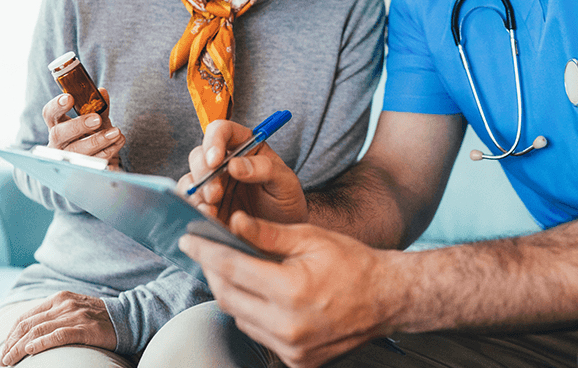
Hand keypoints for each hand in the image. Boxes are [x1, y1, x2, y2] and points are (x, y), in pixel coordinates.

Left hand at [1, 291, 116, 364]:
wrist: (127, 317)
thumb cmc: (98, 318)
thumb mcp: (73, 309)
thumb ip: (54, 315)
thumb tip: (29, 333)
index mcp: (59, 298)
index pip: (26, 317)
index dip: (11, 335)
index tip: (4, 350)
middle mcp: (65, 304)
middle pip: (29, 325)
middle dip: (11, 344)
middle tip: (3, 361)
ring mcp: (75, 315)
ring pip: (38, 331)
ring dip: (19, 349)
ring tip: (9, 362)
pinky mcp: (85, 328)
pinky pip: (57, 336)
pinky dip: (41, 344)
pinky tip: (30, 352)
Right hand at [43, 88, 123, 167]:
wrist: (96, 160)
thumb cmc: (91, 134)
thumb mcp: (94, 119)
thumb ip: (98, 107)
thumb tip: (102, 92)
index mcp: (58, 125)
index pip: (50, 114)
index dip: (56, 106)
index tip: (69, 97)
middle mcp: (58, 142)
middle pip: (60, 134)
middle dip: (78, 126)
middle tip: (97, 119)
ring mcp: (67, 158)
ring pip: (77, 152)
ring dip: (98, 141)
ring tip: (116, 132)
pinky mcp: (80, 171)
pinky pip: (92, 165)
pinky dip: (107, 154)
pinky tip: (117, 147)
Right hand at [178, 119, 307, 224]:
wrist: (283, 237)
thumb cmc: (287, 203)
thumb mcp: (286, 183)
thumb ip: (266, 169)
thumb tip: (234, 164)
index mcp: (246, 147)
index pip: (223, 131)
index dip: (214, 141)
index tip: (216, 160)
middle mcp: (225, 162)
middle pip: (200, 155)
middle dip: (203, 172)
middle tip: (215, 194)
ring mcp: (213, 184)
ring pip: (191, 178)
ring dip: (197, 193)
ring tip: (213, 210)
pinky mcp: (206, 206)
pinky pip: (190, 202)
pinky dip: (195, 209)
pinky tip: (209, 218)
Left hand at [180, 212, 393, 367]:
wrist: (387, 299)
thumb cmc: (354, 263)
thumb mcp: (311, 238)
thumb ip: (268, 234)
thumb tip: (234, 223)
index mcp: (291, 291)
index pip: (232, 268)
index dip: (206, 251)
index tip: (189, 239)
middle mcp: (288, 326)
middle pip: (227, 296)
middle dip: (212, 270)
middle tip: (206, 250)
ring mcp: (291, 349)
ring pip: (239, 317)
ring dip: (230, 291)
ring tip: (234, 268)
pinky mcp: (295, 361)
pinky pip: (257, 333)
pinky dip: (250, 311)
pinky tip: (258, 292)